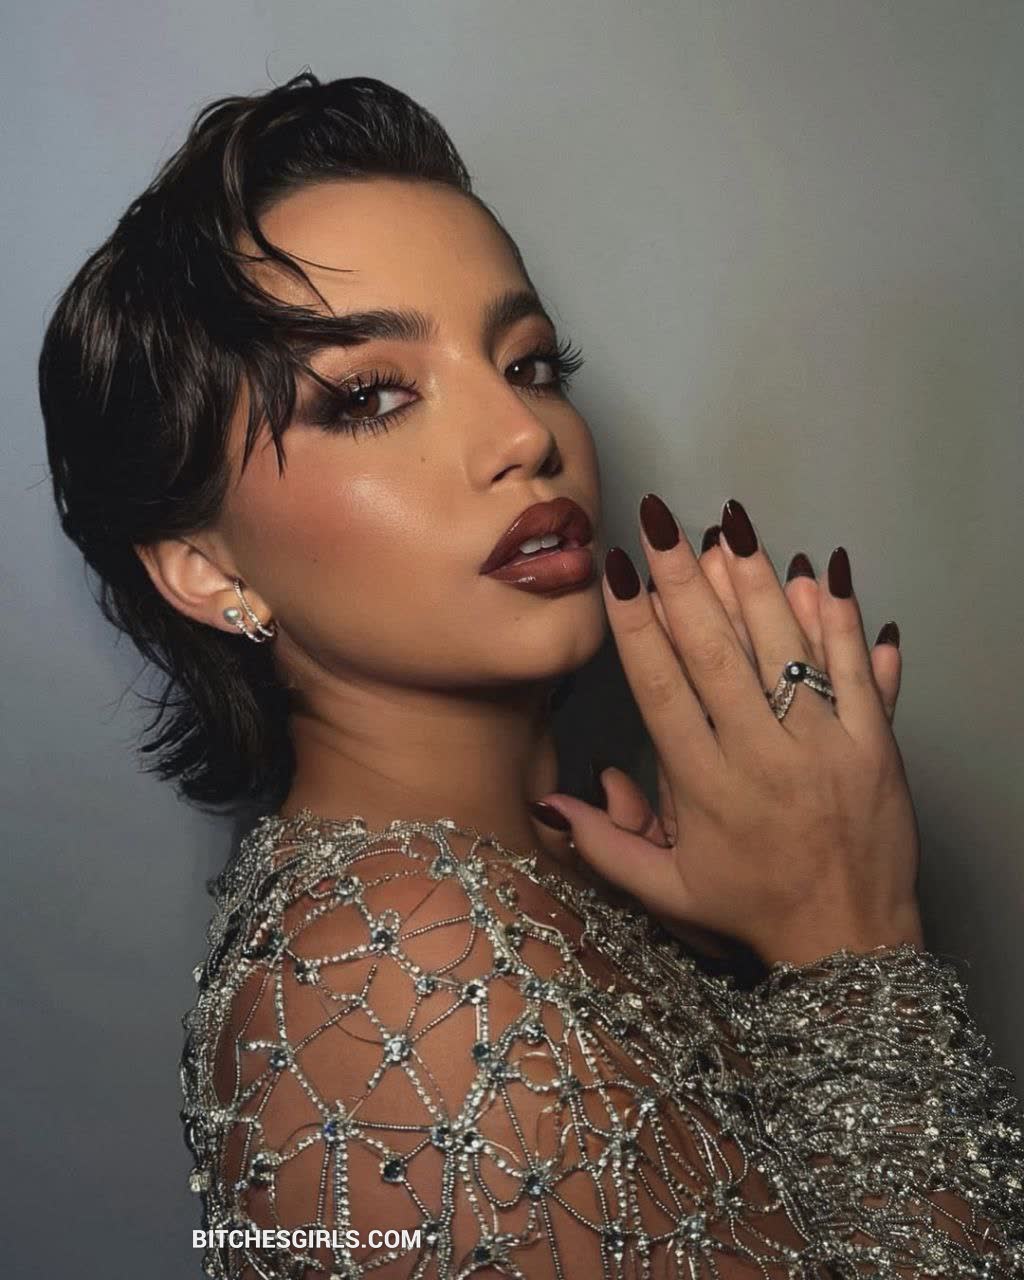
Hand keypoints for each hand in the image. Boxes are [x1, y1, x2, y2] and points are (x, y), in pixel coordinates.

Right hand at [534, 495, 922, 967]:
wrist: (852, 938)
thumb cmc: (753, 909)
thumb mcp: (668, 892)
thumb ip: (605, 847)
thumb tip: (549, 805)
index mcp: (707, 791)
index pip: (663, 693)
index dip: (636, 629)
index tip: (618, 576)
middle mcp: (763, 760)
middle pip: (717, 657)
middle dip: (685, 582)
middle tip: (660, 524)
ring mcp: (825, 748)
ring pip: (785, 651)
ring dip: (754, 584)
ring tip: (728, 527)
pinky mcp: (875, 745)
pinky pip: (854, 671)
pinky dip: (836, 620)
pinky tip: (815, 572)